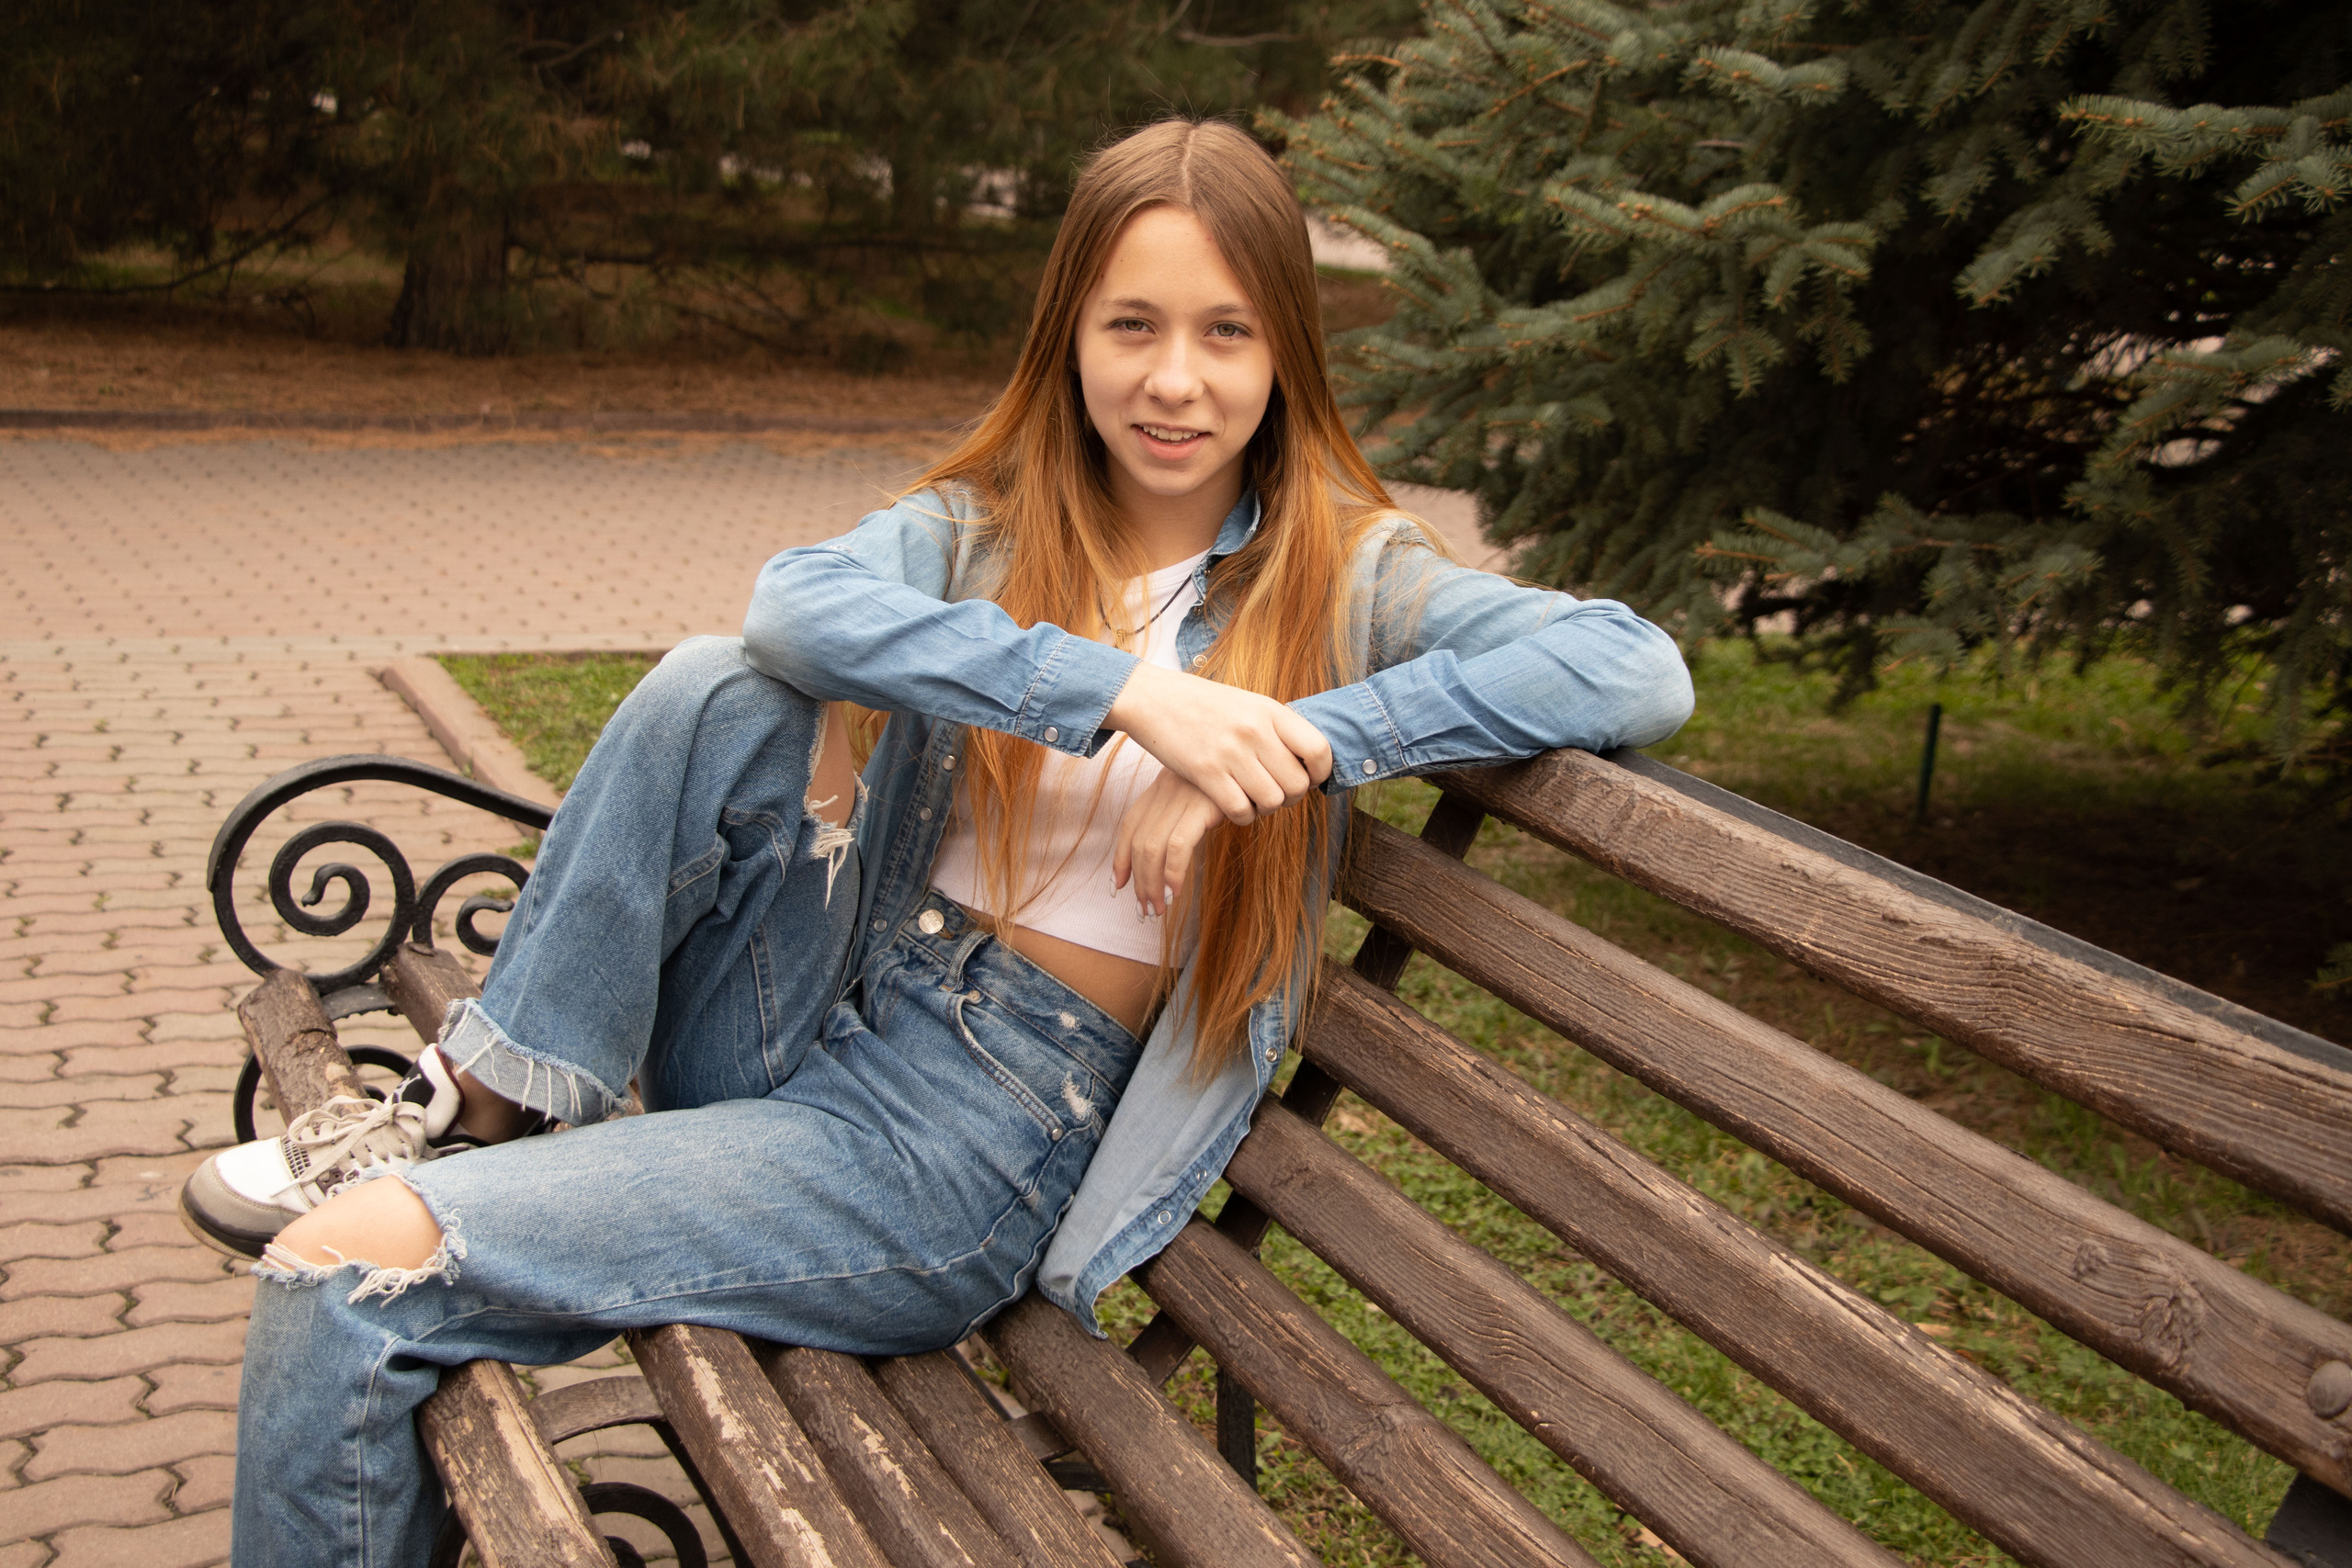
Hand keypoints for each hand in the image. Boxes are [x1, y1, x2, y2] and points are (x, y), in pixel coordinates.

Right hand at [1104, 662, 1332, 825]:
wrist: (1153, 697)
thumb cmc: (1204, 704)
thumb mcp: (1248, 704)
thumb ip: (1277, 728)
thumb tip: (1309, 759)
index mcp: (1270, 710)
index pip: (1319, 750)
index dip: (1321, 773)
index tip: (1310, 779)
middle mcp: (1255, 730)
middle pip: (1297, 784)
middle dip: (1290, 797)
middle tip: (1274, 793)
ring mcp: (1230, 752)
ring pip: (1271, 801)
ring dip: (1264, 809)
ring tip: (1252, 799)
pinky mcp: (1205, 772)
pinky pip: (1240, 810)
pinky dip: (1241, 816)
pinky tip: (1233, 806)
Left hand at [1112, 769, 1227, 917]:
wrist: (1259, 768)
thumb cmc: (1235, 787)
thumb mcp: (1200, 796)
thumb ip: (1181, 816)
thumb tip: (1166, 855)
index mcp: (1160, 787)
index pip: (1130, 826)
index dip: (1120, 859)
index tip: (1118, 886)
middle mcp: (1165, 789)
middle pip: (1139, 842)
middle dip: (1139, 882)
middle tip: (1145, 910)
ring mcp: (1181, 797)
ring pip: (1153, 848)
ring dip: (1152, 884)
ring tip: (1158, 909)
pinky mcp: (1200, 806)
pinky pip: (1177, 846)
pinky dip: (1172, 873)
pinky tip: (1175, 892)